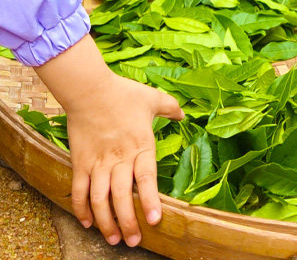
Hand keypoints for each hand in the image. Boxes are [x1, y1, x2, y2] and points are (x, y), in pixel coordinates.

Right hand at [34, 35, 183, 245]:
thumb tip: (183, 115)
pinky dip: (82, 209)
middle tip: (135, 241)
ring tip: (114, 239)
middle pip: (121, 197)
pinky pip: (79, 190)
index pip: (146, 178)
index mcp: (141, 144)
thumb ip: (170, 108)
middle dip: (128, 222)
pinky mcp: (80, 162)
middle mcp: (119, 158)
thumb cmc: (124, 93)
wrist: (89, 89)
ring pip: (100, 199)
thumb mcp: (153, 98)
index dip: (149, 201)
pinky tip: (88, 223)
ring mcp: (98, 162)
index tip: (155, 220)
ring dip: (106, 222)